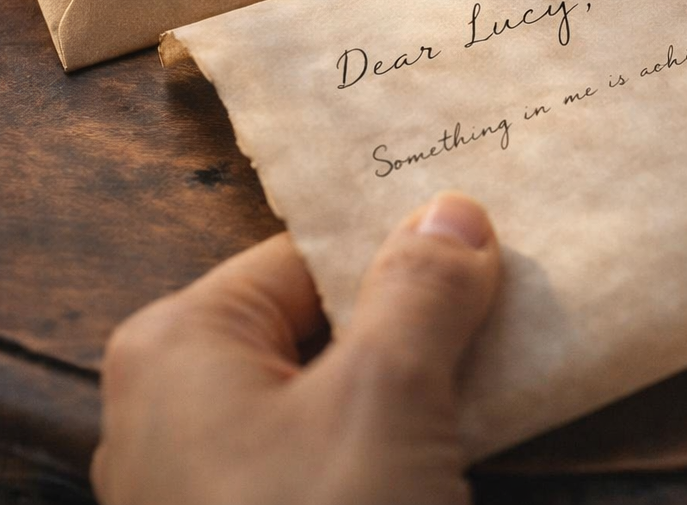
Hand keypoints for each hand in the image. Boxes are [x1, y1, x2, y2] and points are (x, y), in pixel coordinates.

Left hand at [91, 191, 500, 504]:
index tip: (494, 248)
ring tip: (504, 376)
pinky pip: (323, 464)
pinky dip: (389, 451)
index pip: (309, 254)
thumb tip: (450, 208)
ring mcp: (204, 486)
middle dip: (415, 323)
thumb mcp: (387, 399)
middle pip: (318, 326)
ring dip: (414, 391)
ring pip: (329, 399)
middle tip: (514, 309)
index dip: (403, 248)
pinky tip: (456, 455)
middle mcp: (172, 406)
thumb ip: (421, 292)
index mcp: (179, 344)